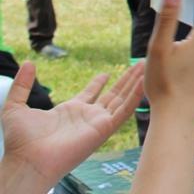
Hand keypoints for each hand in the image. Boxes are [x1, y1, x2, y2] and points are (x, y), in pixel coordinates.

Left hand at [0, 60, 143, 193]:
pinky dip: (135, 96)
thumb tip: (27, 63)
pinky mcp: (104, 129)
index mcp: (70, 111)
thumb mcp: (15, 106)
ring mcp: (97, 122)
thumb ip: (22, 85)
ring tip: (146, 66)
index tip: (106, 72)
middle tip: (138, 64)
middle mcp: (87, 116)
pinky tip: (144, 82)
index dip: (99, 82)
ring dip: (135, 82)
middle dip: (126, 79)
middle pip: (112, 94)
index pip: (90, 94)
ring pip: (122, 99)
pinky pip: (124, 110)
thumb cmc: (20, 141)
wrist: (27, 160)